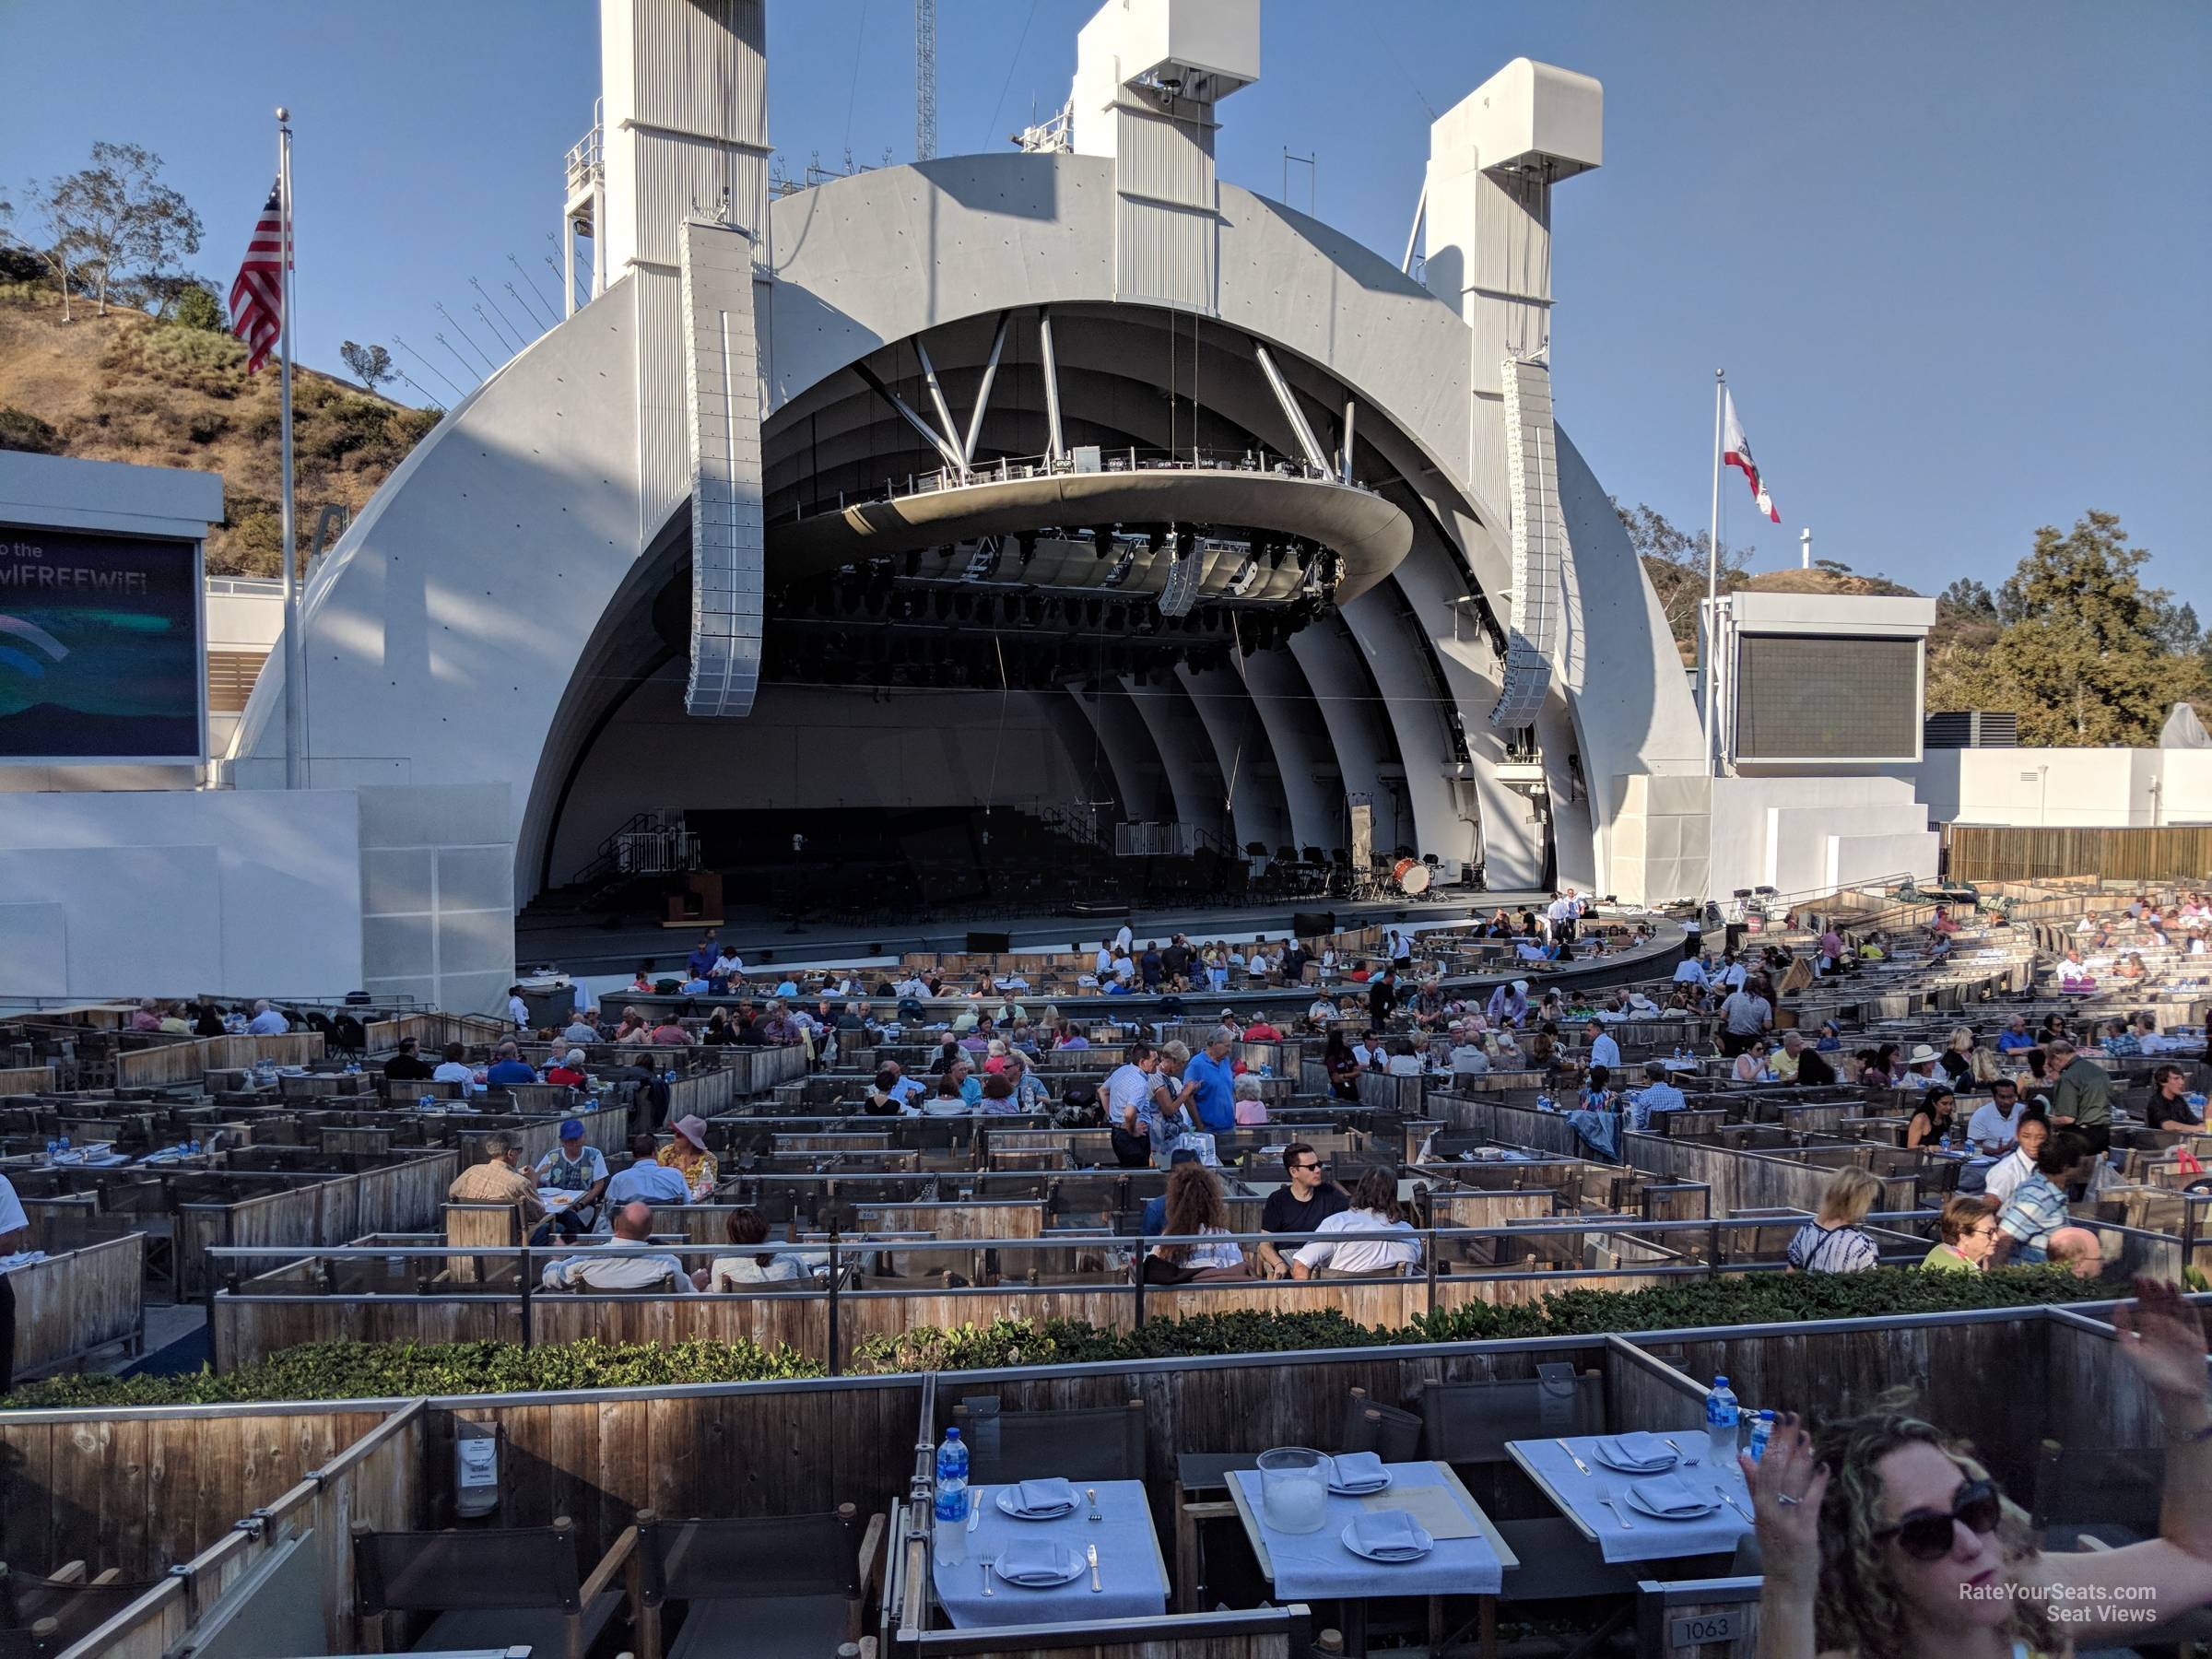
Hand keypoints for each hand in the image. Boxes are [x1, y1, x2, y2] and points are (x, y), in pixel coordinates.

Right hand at [1741, 1412, 1829, 1592]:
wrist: (1786, 1584)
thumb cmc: (1775, 1550)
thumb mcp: (1760, 1516)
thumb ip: (1754, 1486)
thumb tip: (1744, 1456)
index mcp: (1759, 1504)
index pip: (1763, 1465)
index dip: (1770, 1441)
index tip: (1777, 1420)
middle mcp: (1770, 1509)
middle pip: (1776, 1468)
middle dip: (1785, 1441)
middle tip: (1791, 1417)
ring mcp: (1787, 1519)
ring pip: (1793, 1480)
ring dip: (1801, 1456)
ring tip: (1806, 1435)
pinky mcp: (1804, 1531)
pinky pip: (1811, 1501)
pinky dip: (1817, 1482)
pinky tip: (1823, 1467)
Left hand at [2112, 1278, 2210, 1405]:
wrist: (2175, 1393)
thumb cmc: (2150, 1373)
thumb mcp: (2130, 1350)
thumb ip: (2122, 1328)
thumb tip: (2118, 1303)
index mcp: (2149, 1328)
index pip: (2145, 1304)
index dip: (2141, 1291)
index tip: (2136, 1278)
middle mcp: (2165, 1326)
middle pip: (2161, 1303)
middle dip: (2155, 1290)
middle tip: (2149, 1278)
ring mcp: (2181, 1331)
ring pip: (2177, 1307)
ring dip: (2173, 1295)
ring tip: (2166, 1282)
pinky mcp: (2196, 1338)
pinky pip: (2193, 1320)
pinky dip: (2189, 1309)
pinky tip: (2183, 1299)